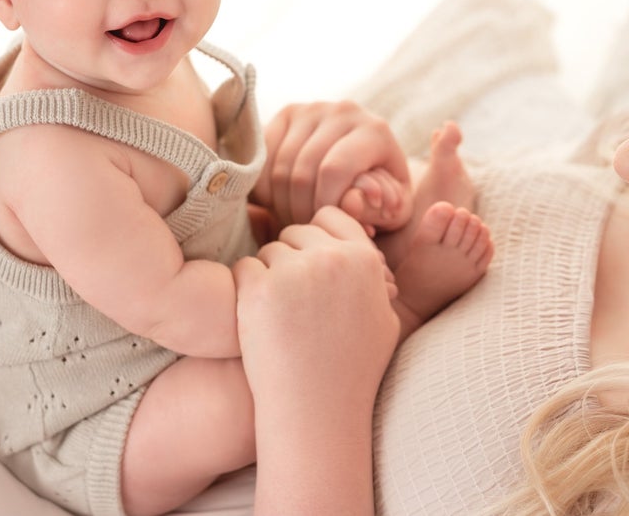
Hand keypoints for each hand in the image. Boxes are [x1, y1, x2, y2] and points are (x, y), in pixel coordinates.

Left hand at [234, 206, 398, 514]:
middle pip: (295, 232)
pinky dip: (246, 290)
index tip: (312, 266)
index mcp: (365, 259)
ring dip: (268, 276)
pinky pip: (244, 268)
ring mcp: (294, 272)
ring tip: (283, 319)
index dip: (317, 239)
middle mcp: (331, 258)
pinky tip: (261, 321)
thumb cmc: (353, 370)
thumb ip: (373, 276)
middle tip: (295, 303)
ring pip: (268, 250)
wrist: (317, 410)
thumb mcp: (384, 318)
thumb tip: (362, 246)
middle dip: (291, 259)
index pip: (330, 216)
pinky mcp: (259, 289)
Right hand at [253, 101, 411, 230]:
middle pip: (303, 171)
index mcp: (374, 131)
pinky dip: (266, 189)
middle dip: (301, 210)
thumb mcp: (389, 210)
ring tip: (296, 220)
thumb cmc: (381, 195)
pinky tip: (281, 202)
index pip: (335, 170)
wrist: (365, 166)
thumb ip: (373, 211)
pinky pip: (262, 159)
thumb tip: (350, 204)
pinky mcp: (287, 114)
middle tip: (306, 229)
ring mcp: (312, 109)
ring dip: (282, 204)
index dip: (323, 205)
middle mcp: (343, 111)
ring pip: (279, 167)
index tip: (324, 226)